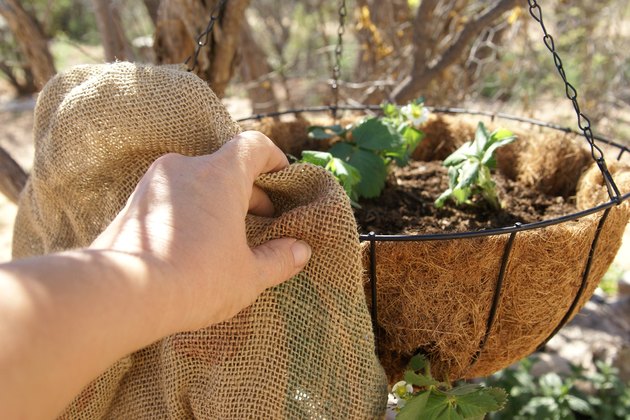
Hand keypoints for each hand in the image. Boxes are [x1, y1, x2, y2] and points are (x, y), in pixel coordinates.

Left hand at [91, 131, 311, 332]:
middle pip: (227, 166)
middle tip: (263, 221)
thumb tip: (301, 251)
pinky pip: (173, 197)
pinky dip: (191, 211)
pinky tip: (195, 243)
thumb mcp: (249, 275)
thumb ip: (279, 259)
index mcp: (220, 175)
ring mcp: (155, 183)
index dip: (273, 159)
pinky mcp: (134, 203)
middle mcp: (186, 167)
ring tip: (228, 235)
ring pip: (198, 181)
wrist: (124, 293)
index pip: (254, 145)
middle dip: (249, 191)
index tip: (282, 178)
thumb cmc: (197, 280)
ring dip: (218, 201)